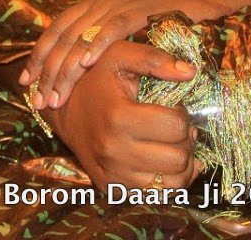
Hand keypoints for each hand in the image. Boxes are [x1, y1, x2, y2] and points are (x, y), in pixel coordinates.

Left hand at [19, 0, 231, 107]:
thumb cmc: (167, 17)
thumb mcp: (128, 25)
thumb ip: (105, 38)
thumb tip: (82, 68)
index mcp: (94, 4)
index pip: (56, 30)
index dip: (39, 55)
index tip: (25, 82)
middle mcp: (100, 1)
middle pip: (62, 37)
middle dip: (47, 71)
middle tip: (38, 100)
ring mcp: (119, 3)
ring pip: (81, 37)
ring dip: (67, 69)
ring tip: (56, 95)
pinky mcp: (139, 9)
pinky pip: (112, 29)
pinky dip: (97, 46)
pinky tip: (86, 66)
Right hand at [48, 40, 202, 192]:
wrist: (60, 108)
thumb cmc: (94, 78)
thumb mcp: (119, 56)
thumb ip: (154, 59)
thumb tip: (191, 72)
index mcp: (118, 117)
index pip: (177, 126)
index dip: (182, 114)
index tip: (171, 106)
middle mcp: (114, 152)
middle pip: (179, 158)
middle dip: (185, 140)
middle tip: (174, 126)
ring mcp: (113, 174)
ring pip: (173, 183)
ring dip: (180, 163)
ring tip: (170, 143)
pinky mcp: (112, 188)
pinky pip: (156, 195)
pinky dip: (166, 179)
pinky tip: (160, 160)